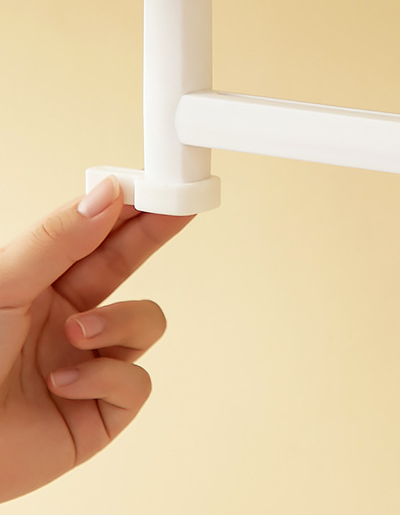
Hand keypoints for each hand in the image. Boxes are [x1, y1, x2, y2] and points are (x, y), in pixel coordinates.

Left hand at [0, 177, 192, 502]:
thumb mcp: (2, 285)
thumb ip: (57, 239)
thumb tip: (106, 194)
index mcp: (39, 285)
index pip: (96, 235)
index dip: (129, 209)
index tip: (157, 186)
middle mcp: (69, 320)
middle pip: (127, 265)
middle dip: (153, 236)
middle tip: (180, 210)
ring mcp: (88, 365)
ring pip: (145, 324)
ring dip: (119, 324)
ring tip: (79, 335)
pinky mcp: (99, 414)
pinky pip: (135, 383)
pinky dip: (104, 380)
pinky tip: (64, 384)